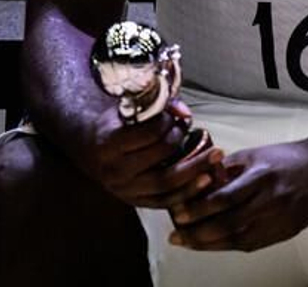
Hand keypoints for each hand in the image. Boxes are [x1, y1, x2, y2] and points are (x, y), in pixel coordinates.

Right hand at [75, 100, 222, 208]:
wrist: (91, 148)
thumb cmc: (117, 125)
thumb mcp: (130, 110)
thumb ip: (159, 106)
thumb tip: (184, 113)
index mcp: (109, 143)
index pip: (148, 134)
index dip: (168, 124)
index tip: (177, 119)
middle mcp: (114, 170)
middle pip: (159, 158)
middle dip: (187, 147)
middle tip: (205, 137)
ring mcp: (122, 189)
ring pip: (164, 184)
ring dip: (194, 170)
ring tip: (215, 157)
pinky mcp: (133, 201)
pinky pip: (164, 202)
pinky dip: (187, 192)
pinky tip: (206, 179)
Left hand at [167, 141, 307, 251]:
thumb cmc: (290, 158)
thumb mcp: (256, 154)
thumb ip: (227, 170)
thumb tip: (197, 183)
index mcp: (262, 176)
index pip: (223, 198)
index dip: (197, 209)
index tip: (178, 214)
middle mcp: (271, 200)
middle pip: (227, 224)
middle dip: (197, 232)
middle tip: (177, 235)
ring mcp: (280, 219)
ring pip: (237, 240)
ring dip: (208, 244)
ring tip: (189, 242)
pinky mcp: (286, 232)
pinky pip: (252, 245)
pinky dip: (229, 245)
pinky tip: (214, 243)